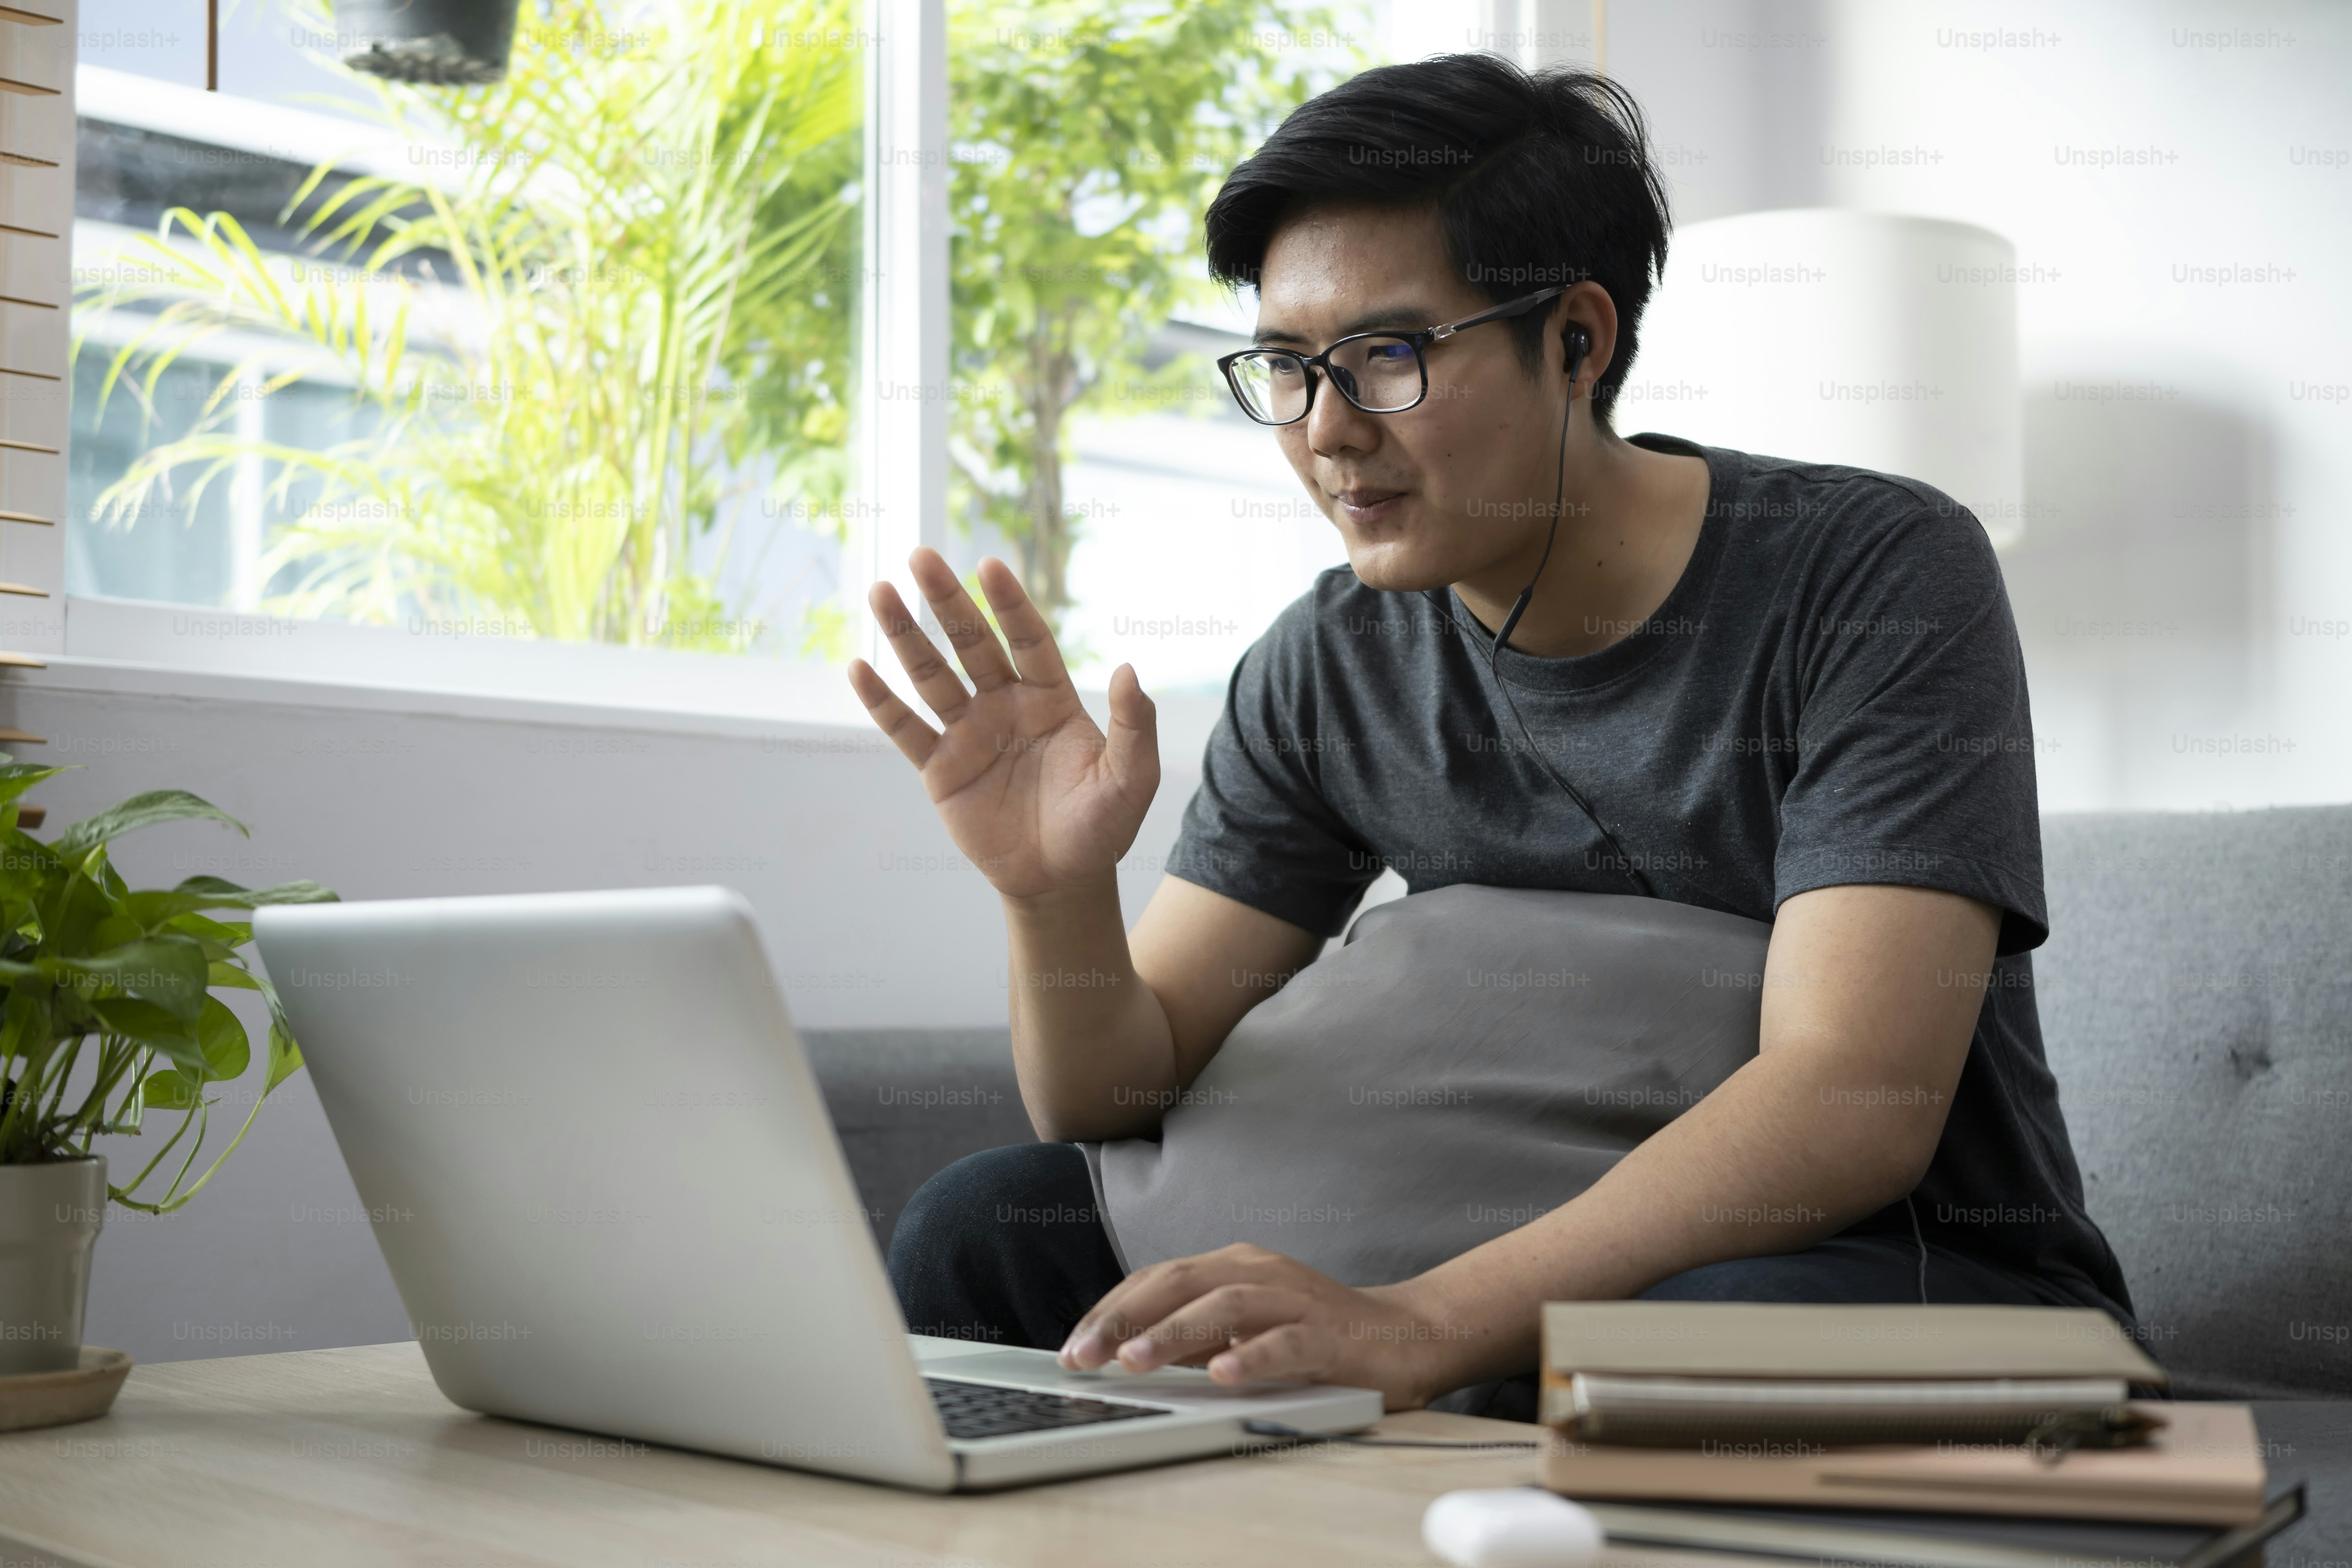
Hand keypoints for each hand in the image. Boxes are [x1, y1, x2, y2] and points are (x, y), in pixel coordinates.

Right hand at [847, 549, 1159, 901]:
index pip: (1029, 639)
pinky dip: (881, 701)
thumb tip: (1129, 669)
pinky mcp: (940, 769)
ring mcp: (969, 734)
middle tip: (921, 556)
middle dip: (947, 601)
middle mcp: (1005, 706)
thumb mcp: (1132, 779)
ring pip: (932, 676)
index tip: (990, 565)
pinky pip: (906, 730)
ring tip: (880, 592)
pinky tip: (859, 667)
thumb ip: (1136, 726)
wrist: (1060, 881)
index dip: (1010, 604)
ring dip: (905, 636)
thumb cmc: (1101, 827)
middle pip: (972, 644)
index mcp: (1050, 700)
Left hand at [1056, 1243, 1464, 1411]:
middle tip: (1083, 1355)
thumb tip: (1120, 1353)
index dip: (1110, 1310)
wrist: (1406, 1334)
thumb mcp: (1240, 1328)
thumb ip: (1191, 1334)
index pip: (1157, 1279)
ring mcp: (1297, 1300)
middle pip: (1180, 1284)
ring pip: (1227, 1307)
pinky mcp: (1331, 1335)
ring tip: (1134, 1360)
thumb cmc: (1313, 1333)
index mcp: (1233, 1267)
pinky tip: (1222, 1373)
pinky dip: (1252, 1355)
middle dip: (1124, 1318)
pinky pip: (1288, 1342)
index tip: (1071, 1347)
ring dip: (1175, 1333)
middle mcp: (1260, 1273)